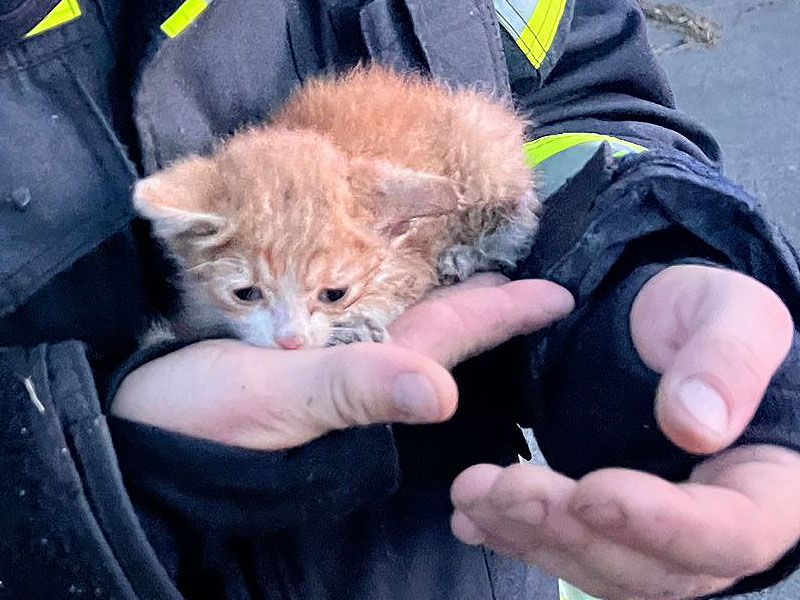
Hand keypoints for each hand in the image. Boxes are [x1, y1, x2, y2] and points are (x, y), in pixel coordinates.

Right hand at [111, 274, 573, 449]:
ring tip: (484, 247)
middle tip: (531, 253)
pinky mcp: (295, 333)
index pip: (459, 335)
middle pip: (443, 319)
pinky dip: (387, 275)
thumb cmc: (199, 418)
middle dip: (490, 292)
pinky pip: (358, 299)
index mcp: (370, 374)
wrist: (134, 420)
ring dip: (446, 280)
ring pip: (405, 308)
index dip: (512, 312)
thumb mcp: (275, 401)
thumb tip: (442, 393)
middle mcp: (361, 360)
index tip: (565, 294)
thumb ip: (353, 392)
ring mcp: (330, 347)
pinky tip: (400, 257)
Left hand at [451, 265, 799, 598]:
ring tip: (473, 494)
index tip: (593, 490)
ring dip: (530, 538)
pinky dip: (516, 538)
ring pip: (599, 568)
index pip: (731, 533)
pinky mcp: (609, 531)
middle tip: (505, 487)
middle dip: (571, 531)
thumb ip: (727, 359)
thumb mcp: (732, 312)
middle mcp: (716, 532)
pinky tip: (472, 517)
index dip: (663, 524)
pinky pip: (567, 552)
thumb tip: (697, 424)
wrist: (659, 331)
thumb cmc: (707, 318)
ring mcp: (658, 540)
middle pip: (651, 568)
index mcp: (768, 487)